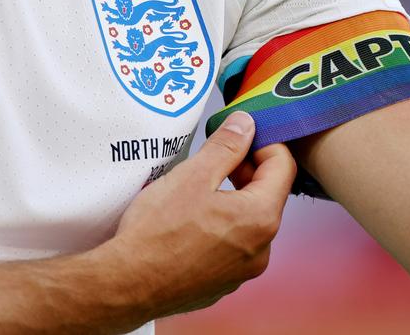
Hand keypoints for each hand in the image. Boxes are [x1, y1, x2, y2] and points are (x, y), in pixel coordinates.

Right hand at [107, 111, 296, 320]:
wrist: (126, 285)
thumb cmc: (157, 232)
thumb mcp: (194, 175)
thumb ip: (227, 145)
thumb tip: (246, 124)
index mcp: (261, 218)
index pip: (283, 166)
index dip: (264, 143)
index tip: (242, 136)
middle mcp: (261, 249)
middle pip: (269, 194)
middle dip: (248, 170)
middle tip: (218, 158)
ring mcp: (243, 270)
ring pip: (250, 221)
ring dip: (235, 198)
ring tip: (201, 189)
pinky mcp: (224, 283)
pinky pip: (234, 245)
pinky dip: (222, 226)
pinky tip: (193, 222)